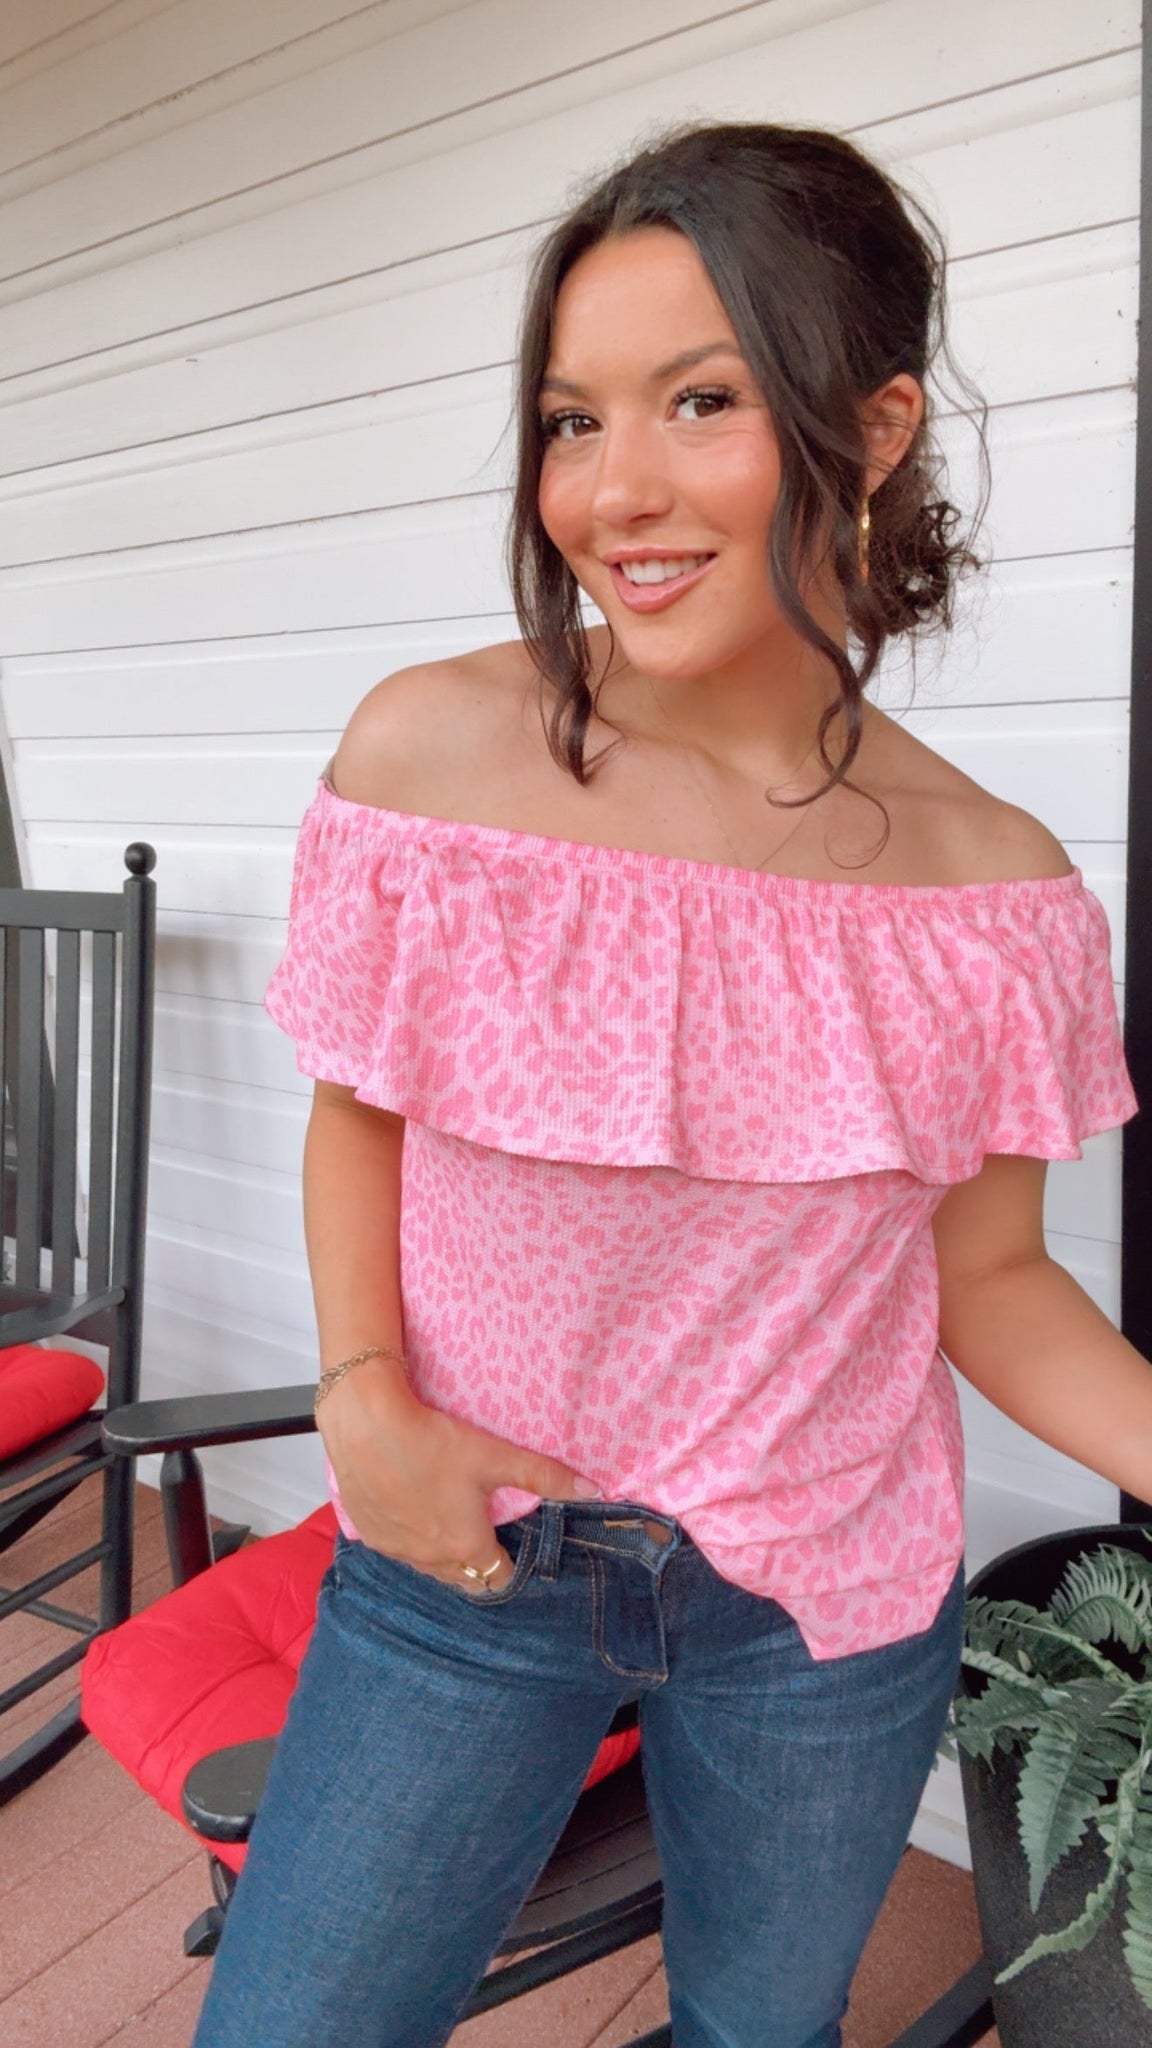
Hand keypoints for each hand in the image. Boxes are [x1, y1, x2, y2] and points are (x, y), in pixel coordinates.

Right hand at [317, 1362, 600, 1591]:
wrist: (368, 1427)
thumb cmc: (434, 1442)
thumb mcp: (496, 1457)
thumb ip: (545, 1476)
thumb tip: (593, 1490)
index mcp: (467, 1547)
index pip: (498, 1578)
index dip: (510, 1563)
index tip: (513, 1544)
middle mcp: (431, 1560)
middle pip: (464, 1578)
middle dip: (479, 1563)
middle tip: (484, 1529)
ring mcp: (397, 1551)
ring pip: (429, 1567)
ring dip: (443, 1552)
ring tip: (449, 1516)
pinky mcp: (369, 1536)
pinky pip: (398, 1550)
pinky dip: (410, 1538)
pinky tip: (413, 1507)